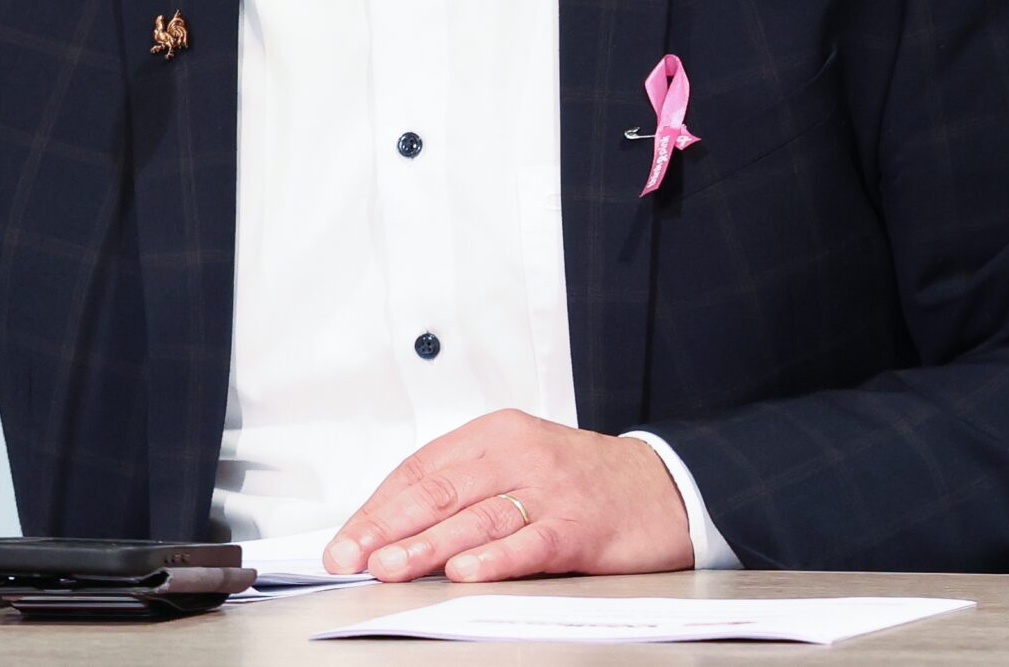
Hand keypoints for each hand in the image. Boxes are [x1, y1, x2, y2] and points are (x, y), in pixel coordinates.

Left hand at [323, 409, 691, 582]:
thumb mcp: (518, 464)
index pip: (421, 470)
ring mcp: (549, 489)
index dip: (377, 508)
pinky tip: (466, 573)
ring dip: (427, 546)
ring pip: (476, 517)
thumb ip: (465, 489)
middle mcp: (518, 455)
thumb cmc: (581, 480)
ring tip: (390, 567)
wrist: (662, 487)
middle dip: (387, 527)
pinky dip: (495, 559)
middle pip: (439, 491)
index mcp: (494, 435)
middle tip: (352, 556)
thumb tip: (393, 529)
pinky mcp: (579, 525)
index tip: (345, 540)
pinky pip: (530, 542)